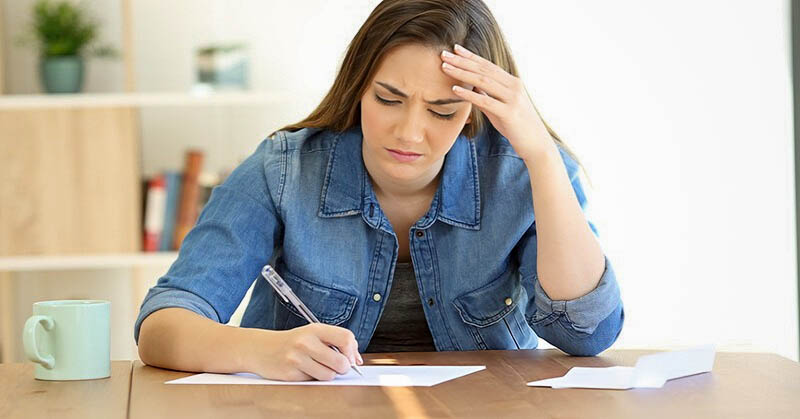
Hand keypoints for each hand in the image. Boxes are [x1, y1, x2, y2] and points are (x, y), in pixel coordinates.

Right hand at [252, 323, 362, 380]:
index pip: (346, 338)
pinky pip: (313, 382)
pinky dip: (312, 379)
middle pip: (341, 362)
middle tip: (335, 366)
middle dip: (342, 368)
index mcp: (315, 329)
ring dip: (327, 375)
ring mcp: (297, 359)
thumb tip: (356, 360)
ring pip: (329, 376)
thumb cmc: (292, 342)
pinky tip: (303, 370)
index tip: (351, 358)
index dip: (353, 351)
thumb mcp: (312, 334)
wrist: (260, 348)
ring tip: (316, 367)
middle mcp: (306, 342)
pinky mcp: (290, 374)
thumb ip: (335, 342)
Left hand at [441, 44, 555, 161]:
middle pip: (483, 69)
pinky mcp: (509, 113)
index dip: (471, 56)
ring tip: (445, 67)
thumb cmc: (516, 126)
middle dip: (462, 61)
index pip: (488, 65)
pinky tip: (455, 89)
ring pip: (483, 81)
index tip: (455, 48)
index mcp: (512, 83)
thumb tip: (471, 88)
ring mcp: (512, 99)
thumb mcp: (499, 108)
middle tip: (444, 54)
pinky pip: (486, 101)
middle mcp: (513, 86)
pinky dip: (469, 94)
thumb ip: (487, 97)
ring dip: (462, 73)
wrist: (535, 143)